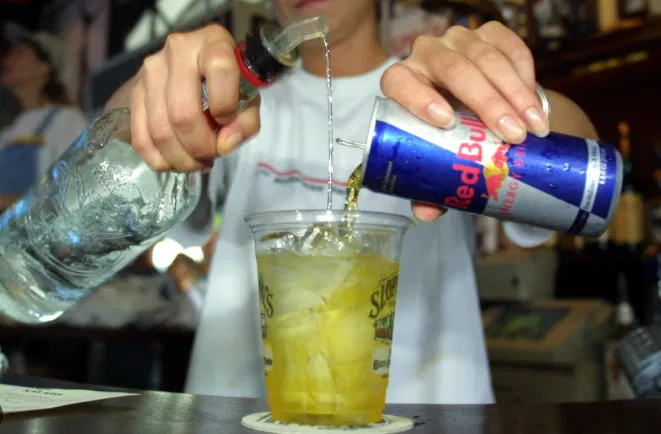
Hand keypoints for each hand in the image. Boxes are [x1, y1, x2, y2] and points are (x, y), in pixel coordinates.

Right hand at [130, 24, 260, 171]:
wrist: (198, 68)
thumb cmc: (229, 84)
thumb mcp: (249, 98)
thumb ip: (246, 122)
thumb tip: (224, 145)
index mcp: (213, 43)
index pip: (220, 70)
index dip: (226, 106)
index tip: (227, 121)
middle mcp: (177, 51)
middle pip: (183, 114)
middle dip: (200, 147)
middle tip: (211, 156)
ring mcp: (150, 71)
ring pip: (160, 131)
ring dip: (181, 158)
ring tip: (197, 162)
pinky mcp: (134, 91)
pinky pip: (141, 138)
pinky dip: (160, 160)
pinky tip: (176, 161)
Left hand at [381, 22, 549, 221]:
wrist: (477, 105)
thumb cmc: (449, 134)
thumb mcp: (438, 154)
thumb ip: (430, 181)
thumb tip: (426, 213)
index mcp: (402, 82)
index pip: (399, 81)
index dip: (418, 98)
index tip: (447, 122)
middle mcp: (426, 55)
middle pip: (453, 70)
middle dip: (487, 103)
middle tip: (512, 137)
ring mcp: (458, 39)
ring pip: (486, 58)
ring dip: (515, 94)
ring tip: (534, 128)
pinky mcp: (489, 33)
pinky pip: (510, 47)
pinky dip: (526, 76)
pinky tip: (535, 104)